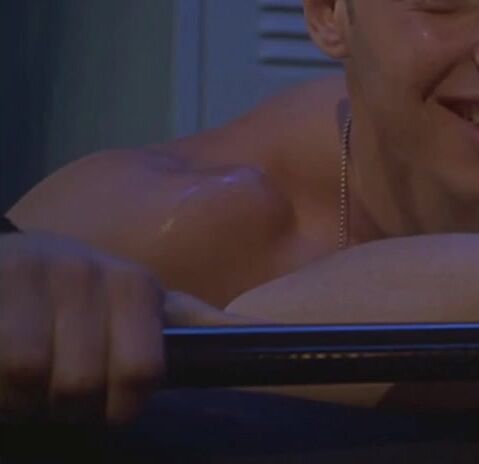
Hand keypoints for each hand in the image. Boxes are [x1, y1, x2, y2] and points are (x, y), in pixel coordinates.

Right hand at [0, 232, 232, 423]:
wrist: (11, 262)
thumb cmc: (86, 296)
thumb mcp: (144, 303)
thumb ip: (199, 323)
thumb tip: (263, 334)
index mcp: (136, 285)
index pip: (142, 371)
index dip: (120, 405)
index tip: (108, 403)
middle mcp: (88, 273)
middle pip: (82, 385)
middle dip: (67, 406)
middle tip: (59, 395)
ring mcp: (35, 274)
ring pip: (31, 378)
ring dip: (27, 399)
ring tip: (29, 385)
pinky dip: (0, 390)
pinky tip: (3, 375)